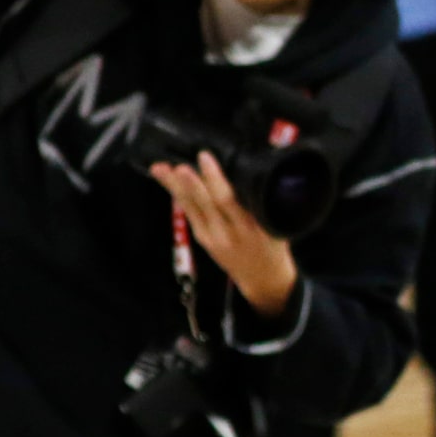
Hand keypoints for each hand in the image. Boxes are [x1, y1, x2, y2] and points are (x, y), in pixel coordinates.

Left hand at [151, 152, 297, 318]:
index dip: (214, 179)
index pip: (228, 200)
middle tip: (178, 165)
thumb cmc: (272, 246)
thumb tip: (246, 168)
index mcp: (249, 228)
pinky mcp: (202, 238)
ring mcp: (212, 237)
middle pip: (205, 204)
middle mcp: (228, 233)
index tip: (205, 157)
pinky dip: (177, 194)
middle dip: (191, 183)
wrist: (263, 278)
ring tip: (160, 168)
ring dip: (174, 187)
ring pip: (191, 207)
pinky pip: (189, 212)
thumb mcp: (275, 225)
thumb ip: (260, 202)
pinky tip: (166, 180)